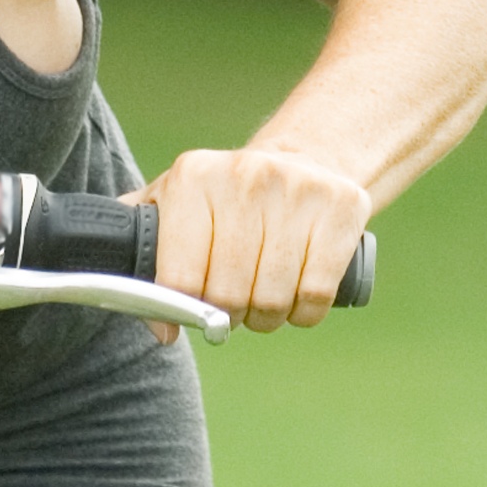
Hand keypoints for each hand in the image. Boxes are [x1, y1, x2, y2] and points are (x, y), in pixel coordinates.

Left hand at [142, 142, 373, 333]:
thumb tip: (157, 325)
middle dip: (229, 316)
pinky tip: (297, 297)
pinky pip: (316, 293)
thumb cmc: (227, 201)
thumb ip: (144, 258)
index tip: (193, 311)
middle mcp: (244, 176)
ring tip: (264, 299)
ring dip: (267, 317)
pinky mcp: (342, 206)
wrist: (306, 160)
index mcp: (192, 176)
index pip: (178, 278)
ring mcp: (297, 188)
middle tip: (233, 306)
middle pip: (227, 294)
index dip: (184, 310)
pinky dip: (305, 313)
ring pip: (273, 299)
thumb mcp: (175, 208)